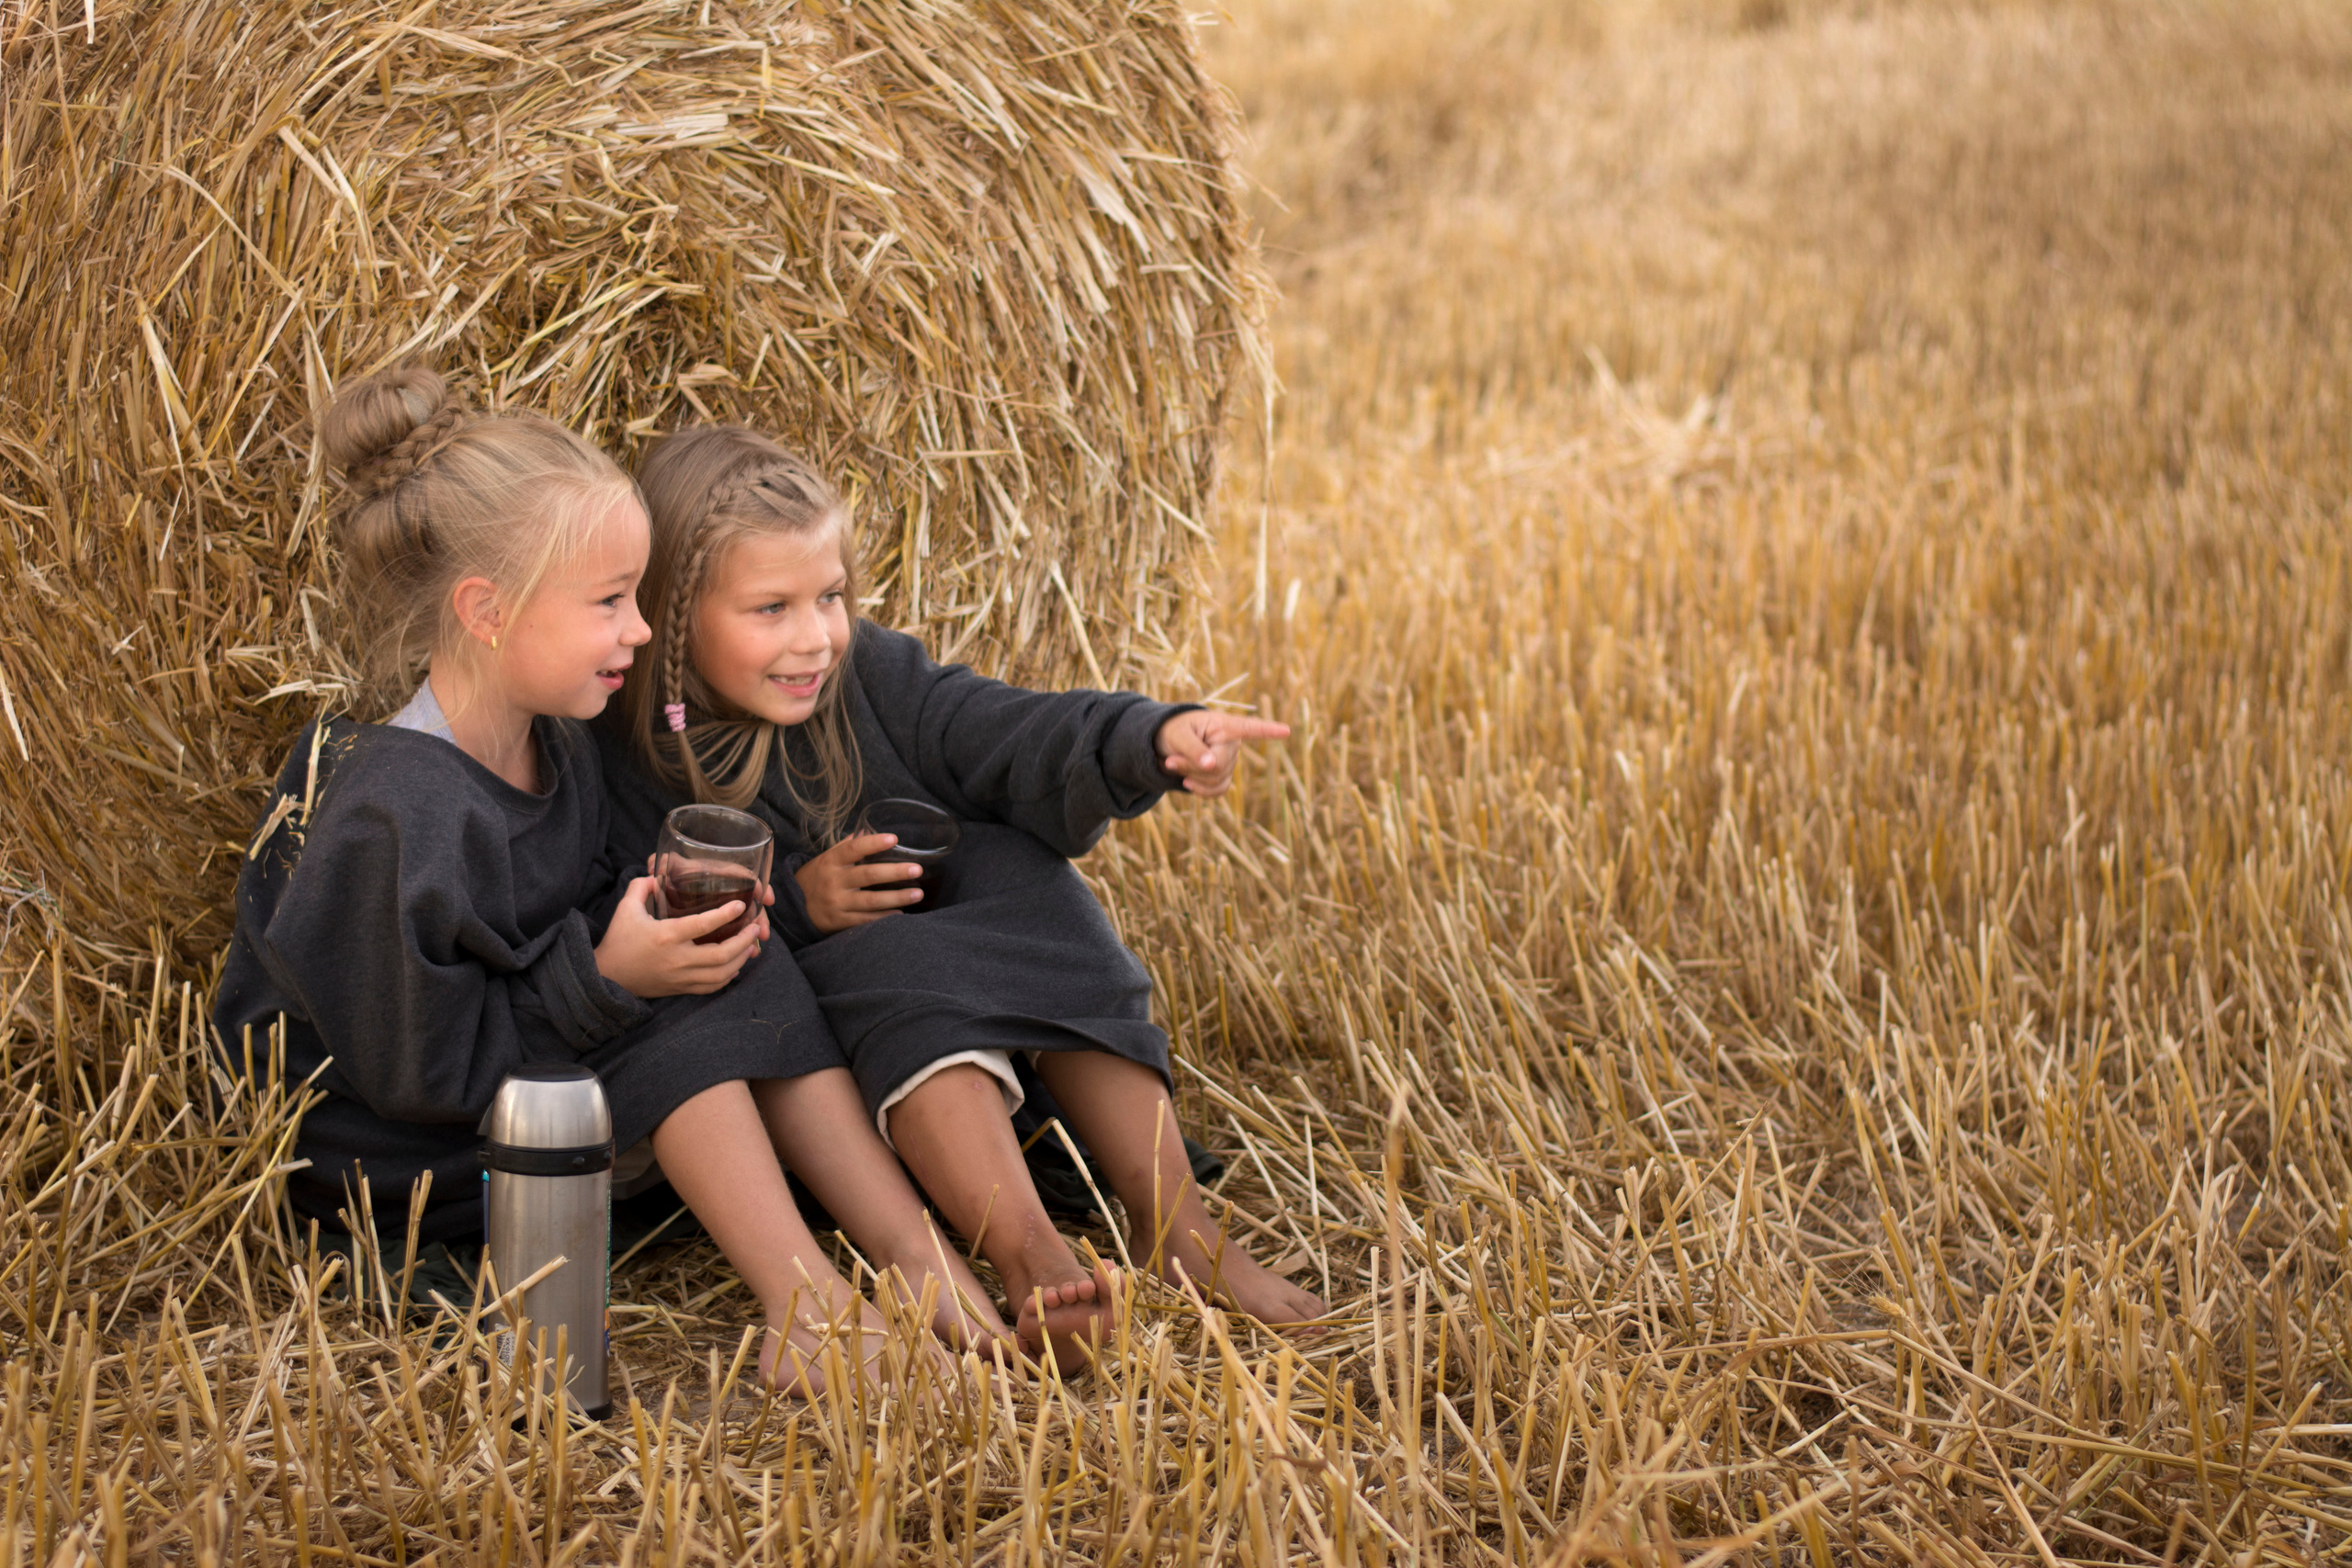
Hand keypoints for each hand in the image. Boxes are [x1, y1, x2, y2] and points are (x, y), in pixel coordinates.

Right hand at [594, 875, 769, 996]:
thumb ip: (641, 886)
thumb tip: (656, 875)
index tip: (741, 905)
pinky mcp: (681, 988)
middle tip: (755, 926)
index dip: (726, 914)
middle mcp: (677, 959)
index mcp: (666, 936)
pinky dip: (729, 976)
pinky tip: (736, 964)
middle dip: (744, 940)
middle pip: (722, 955)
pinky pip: (712, 987)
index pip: (703, 925)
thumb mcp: (625, 909)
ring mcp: (681, 977)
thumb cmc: (618, 940)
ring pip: (722, 974)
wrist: (607, 976)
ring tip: (751, 944)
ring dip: (741, 958)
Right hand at [796, 833, 925, 933]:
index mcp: (830, 862)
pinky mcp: (839, 922)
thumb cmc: (815, 879)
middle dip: (895, 872)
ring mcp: (837, 904)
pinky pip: (866, 920)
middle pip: (868, 876)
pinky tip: (901, 913)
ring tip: (918, 894)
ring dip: (897, 898)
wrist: (792, 908)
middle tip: (916, 869)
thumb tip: (866, 831)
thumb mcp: (825, 860)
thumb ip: (845, 847)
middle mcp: (833, 882)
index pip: (852, 850)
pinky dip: (885, 917)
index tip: (893, 839)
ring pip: (871, 901)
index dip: (873, 843)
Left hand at [1154, 710, 1289, 796]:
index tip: (1286, 730)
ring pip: (1216, 780)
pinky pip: (1217, 791)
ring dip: (1191, 777)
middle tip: (1171, 760)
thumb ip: (1193, 749)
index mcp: (1224, 725)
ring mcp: (1230, 761)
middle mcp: (1232, 743)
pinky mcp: (1223, 777)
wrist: (1166, 745)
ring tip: (1175, 764)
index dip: (1268, 730)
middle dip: (1191, 767)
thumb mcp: (1177, 736)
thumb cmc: (1173, 731)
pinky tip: (1188, 782)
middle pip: (1218, 765)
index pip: (1249, 728)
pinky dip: (1200, 791)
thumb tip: (1211, 766)